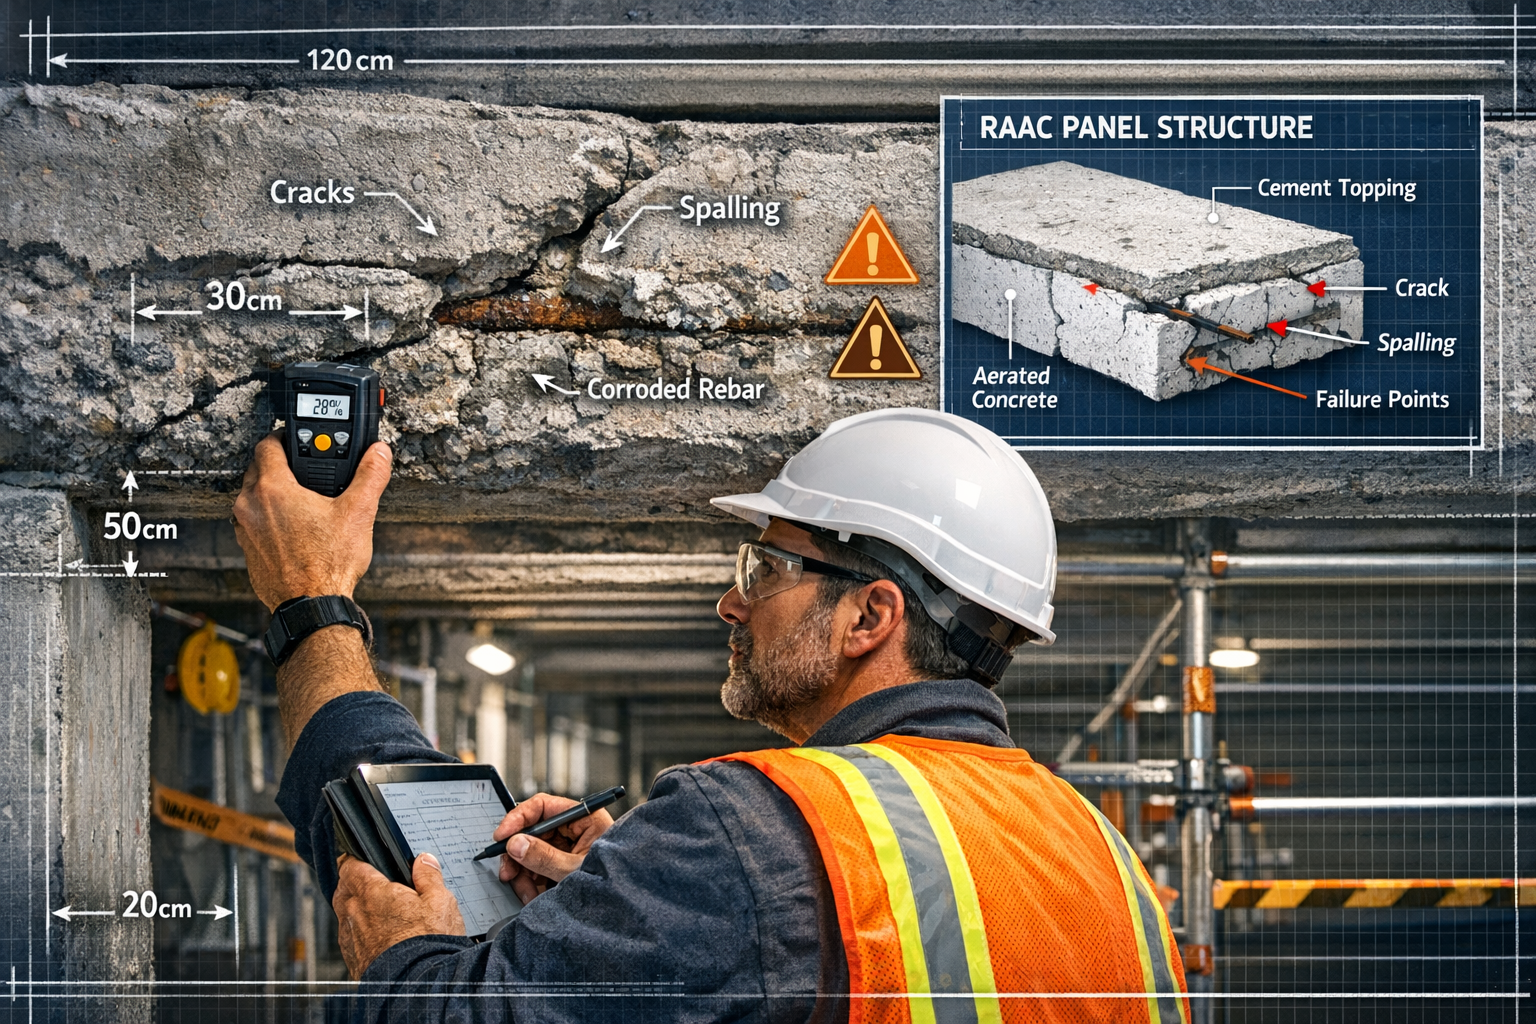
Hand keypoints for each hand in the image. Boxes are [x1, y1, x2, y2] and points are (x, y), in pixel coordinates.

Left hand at [232, 434, 391, 610]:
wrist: (312, 605)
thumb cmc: (328, 564)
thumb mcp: (358, 513)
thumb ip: (370, 476)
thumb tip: (378, 454)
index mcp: (273, 489)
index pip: (267, 445)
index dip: (283, 437)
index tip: (296, 440)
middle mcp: (250, 506)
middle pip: (257, 468)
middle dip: (278, 464)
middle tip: (303, 469)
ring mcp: (245, 529)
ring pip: (251, 496)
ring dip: (270, 492)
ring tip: (300, 499)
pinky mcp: (247, 550)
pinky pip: (252, 522)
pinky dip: (267, 518)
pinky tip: (292, 527)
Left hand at [334, 853, 464, 978]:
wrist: (415, 986)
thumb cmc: (427, 943)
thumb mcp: (440, 901)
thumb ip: (429, 877)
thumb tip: (423, 861)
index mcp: (372, 892)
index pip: (350, 867)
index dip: (355, 861)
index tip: (362, 860)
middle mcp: (354, 914)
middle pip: (343, 890)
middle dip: (354, 884)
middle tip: (372, 885)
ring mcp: (350, 938)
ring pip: (345, 915)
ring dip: (356, 911)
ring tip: (379, 913)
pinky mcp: (353, 960)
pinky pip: (350, 939)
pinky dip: (360, 934)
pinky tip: (378, 938)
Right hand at [494, 793, 614, 904]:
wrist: (625, 913)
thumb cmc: (613, 884)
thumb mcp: (575, 870)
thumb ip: (544, 857)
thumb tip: (516, 844)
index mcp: (585, 818)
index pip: (544, 806)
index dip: (518, 818)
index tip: (502, 835)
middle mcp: (575, 829)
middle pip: (532, 832)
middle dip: (518, 856)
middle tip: (507, 873)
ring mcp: (568, 847)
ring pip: (531, 853)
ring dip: (523, 875)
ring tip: (527, 894)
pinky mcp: (562, 865)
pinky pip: (537, 868)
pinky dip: (531, 883)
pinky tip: (533, 895)